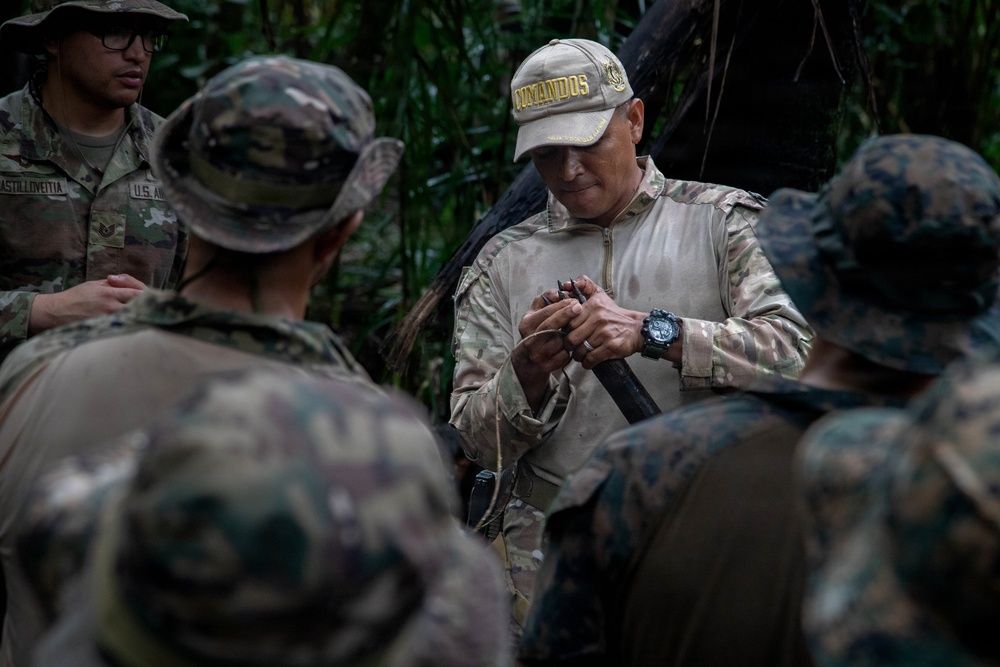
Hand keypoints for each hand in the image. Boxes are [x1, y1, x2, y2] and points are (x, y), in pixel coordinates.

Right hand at [28, 274, 145, 334]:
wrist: (56, 312)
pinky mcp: (104, 329)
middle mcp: (111, 306)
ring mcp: (108, 319)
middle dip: (149, 307)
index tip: (155, 298)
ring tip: (149, 317)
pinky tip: (137, 326)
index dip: (149, 296)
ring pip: (133, 318)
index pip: (138, 293)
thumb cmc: (76, 296)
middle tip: (157, 309)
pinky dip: (131, 325)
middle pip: (139, 307)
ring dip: (141, 317)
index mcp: (109, 292)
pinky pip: (123, 327)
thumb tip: (129, 285)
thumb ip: (113, 285)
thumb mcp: (94, 284)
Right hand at [512, 288, 582, 410]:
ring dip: (570, 334)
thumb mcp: (536, 312)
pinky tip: (571, 344)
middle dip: (566, 315)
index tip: (574, 300)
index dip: (561, 306)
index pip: (545, 313)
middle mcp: (530, 340)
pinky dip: (570, 349)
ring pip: (560, 342)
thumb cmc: (537, 329)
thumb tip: (558, 293)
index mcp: (526, 324)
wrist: (530, 360)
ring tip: (576, 327)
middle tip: (579, 307)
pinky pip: (564, 355)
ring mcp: (538, 355)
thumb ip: (546, 298)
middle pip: (551, 326)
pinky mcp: (547, 366)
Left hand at [557, 275, 647, 368]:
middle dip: (569, 345)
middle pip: (571, 337)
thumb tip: (566, 285)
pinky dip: (587, 363)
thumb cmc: (614, 314)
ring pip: (580, 350)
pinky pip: (590, 358)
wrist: (637, 328)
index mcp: (593, 306)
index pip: (569, 321)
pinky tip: (588, 360)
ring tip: (580, 354)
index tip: (567, 334)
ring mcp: (604, 334)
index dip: (565, 330)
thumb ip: (584, 286)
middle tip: (572, 347)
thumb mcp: (600, 295)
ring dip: (578, 355)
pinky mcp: (610, 347)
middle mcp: (598, 319)